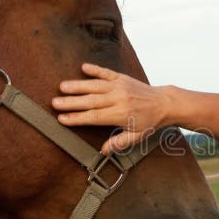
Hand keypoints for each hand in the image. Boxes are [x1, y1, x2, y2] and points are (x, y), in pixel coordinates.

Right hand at [52, 63, 169, 153]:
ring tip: (62, 87)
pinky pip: (106, 72)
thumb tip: (103, 151)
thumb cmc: (150, 121)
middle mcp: (119, 99)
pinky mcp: (122, 78)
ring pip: (95, 86)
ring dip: (78, 85)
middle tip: (54, 103)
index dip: (77, 118)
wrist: (165, 103)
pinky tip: (83, 67)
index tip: (61, 119)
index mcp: (120, 115)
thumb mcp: (137, 136)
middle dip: (71, 102)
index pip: (94, 117)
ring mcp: (120, 86)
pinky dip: (95, 69)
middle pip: (91, 101)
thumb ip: (119, 143)